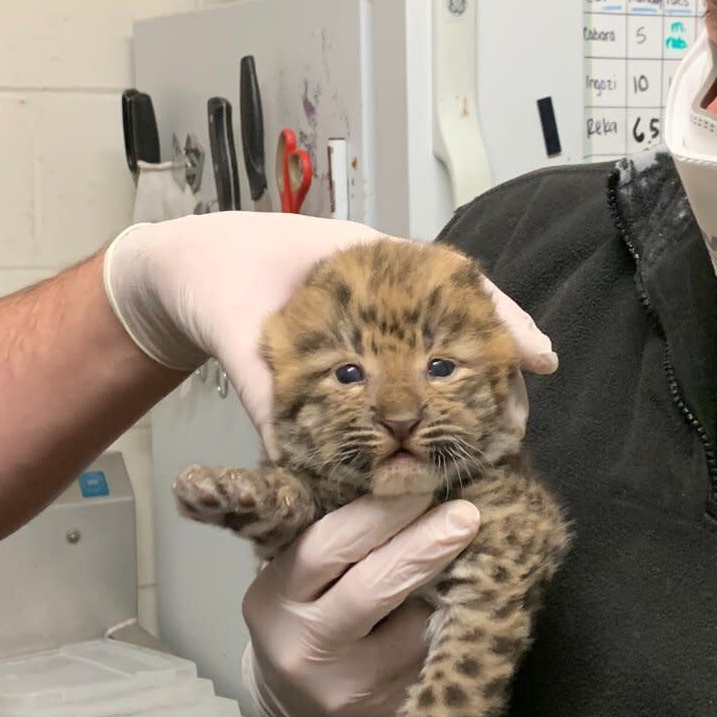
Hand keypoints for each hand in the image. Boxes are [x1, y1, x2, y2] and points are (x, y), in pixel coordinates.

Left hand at [102, 213, 557, 444]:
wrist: (176, 277)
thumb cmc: (212, 276)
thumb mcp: (238, 325)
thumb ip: (263, 385)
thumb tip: (288, 454)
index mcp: (368, 261)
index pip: (455, 284)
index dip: (503, 321)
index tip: (540, 357)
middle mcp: (380, 292)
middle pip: (459, 325)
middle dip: (495, 370)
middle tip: (521, 420)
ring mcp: (370, 323)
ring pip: (435, 354)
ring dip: (466, 392)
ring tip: (498, 435)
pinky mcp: (351, 355)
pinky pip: (399, 377)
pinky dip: (423, 405)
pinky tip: (442, 438)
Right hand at [242, 495, 479, 716]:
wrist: (298, 706)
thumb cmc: (306, 615)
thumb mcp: (295, 574)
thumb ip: (330, 528)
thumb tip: (380, 465)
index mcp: (274, 598)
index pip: (324, 548)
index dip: (376, 515)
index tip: (419, 482)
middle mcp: (306, 646)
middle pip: (371, 591)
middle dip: (422, 548)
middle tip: (466, 516)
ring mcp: (348, 686)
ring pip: (414, 627)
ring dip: (448, 589)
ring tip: (471, 558)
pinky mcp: (388, 711)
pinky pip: (432, 657)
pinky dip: (454, 626)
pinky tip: (467, 605)